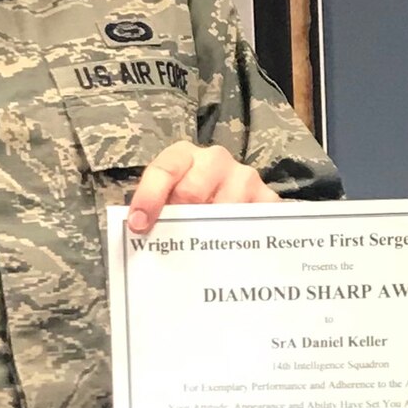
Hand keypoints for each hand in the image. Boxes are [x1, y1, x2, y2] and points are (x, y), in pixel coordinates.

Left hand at [127, 141, 276, 234]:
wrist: (228, 199)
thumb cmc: (188, 205)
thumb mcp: (167, 202)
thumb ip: (154, 213)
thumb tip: (140, 237)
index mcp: (183, 155)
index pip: (164, 170)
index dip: (149, 197)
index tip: (139, 225)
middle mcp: (215, 159)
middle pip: (192, 191)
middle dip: (180, 219)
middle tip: (177, 239)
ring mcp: (245, 176)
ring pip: (222, 210)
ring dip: (210, 233)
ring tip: (205, 247)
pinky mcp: (268, 197)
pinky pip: (255, 221)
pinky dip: (242, 239)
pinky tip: (233, 252)